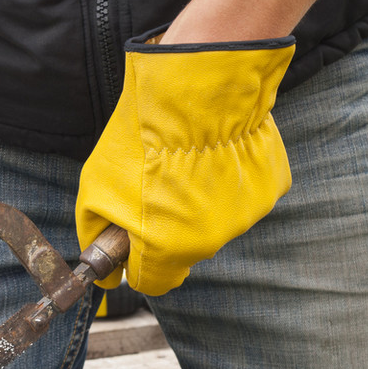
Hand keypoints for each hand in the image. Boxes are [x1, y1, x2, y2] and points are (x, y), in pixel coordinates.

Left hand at [75, 30, 295, 295]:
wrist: (200, 87)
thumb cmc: (143, 136)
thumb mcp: (97, 188)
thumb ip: (97, 234)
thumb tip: (107, 273)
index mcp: (168, 249)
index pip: (154, 281)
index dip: (140, 262)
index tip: (134, 240)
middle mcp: (210, 241)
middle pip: (185, 249)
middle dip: (169, 225)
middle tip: (158, 184)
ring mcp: (245, 215)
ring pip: (216, 220)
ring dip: (200, 199)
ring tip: (188, 160)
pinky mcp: (270, 187)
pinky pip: (244, 194)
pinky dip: (230, 179)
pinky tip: (216, 151)